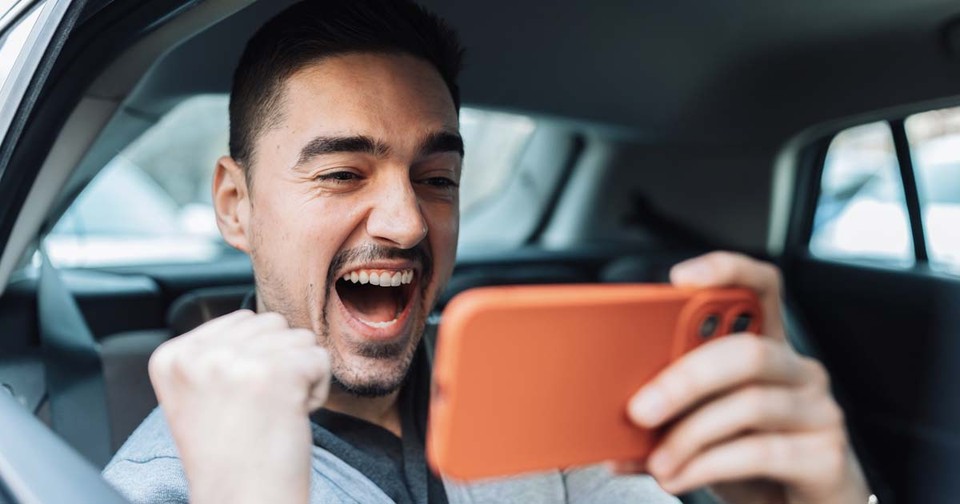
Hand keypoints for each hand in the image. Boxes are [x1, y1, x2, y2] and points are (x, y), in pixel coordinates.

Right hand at [149, 310, 330, 503]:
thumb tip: (253, 320)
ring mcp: (239, 360)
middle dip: (278, 363)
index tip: (237, 403)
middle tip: (259, 410)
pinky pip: (320, 359)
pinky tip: (291, 418)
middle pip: (271, 323)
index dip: (253, 360)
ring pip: (299, 337)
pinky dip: (317, 390)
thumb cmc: (231, 459)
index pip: (240, 320)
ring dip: (299, 375)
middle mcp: (200, 353)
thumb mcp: (197, 395)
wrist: (245, 502)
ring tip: (274, 413)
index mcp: (171, 357)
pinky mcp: (279, 371)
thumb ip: (214, 353)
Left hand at [620, 252, 871, 503]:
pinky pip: (760, 452)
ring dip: (689, 436)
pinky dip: (707, 466)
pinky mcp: (826, 456)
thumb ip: (665, 422)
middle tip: (639, 410)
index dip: (727, 271)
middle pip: (745, 351)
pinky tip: (680, 477)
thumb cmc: (755, 465)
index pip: (761, 288)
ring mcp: (819, 411)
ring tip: (658, 463)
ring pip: (749, 404)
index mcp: (767, 351)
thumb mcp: (706, 434)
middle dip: (683, 378)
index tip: (679, 278)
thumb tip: (608, 429)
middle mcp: (799, 371)